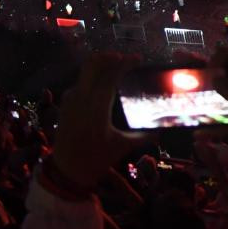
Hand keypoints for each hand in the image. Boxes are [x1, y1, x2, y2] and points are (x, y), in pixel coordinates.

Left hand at [51, 53, 146, 189]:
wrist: (66, 172)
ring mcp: (70, 100)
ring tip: (114, 70)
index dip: (125, 62)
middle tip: (123, 58)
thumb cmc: (95, 159)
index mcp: (96, 106)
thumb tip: (162, 131)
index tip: (138, 58)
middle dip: (109, 57)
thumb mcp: (122, 147)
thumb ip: (143, 136)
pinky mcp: (65, 105)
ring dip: (99, 66)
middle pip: (92, 64)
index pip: (111, 75)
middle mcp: (81, 98)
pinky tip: (101, 87)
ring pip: (84, 72)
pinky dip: (91, 78)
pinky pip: (79, 83)